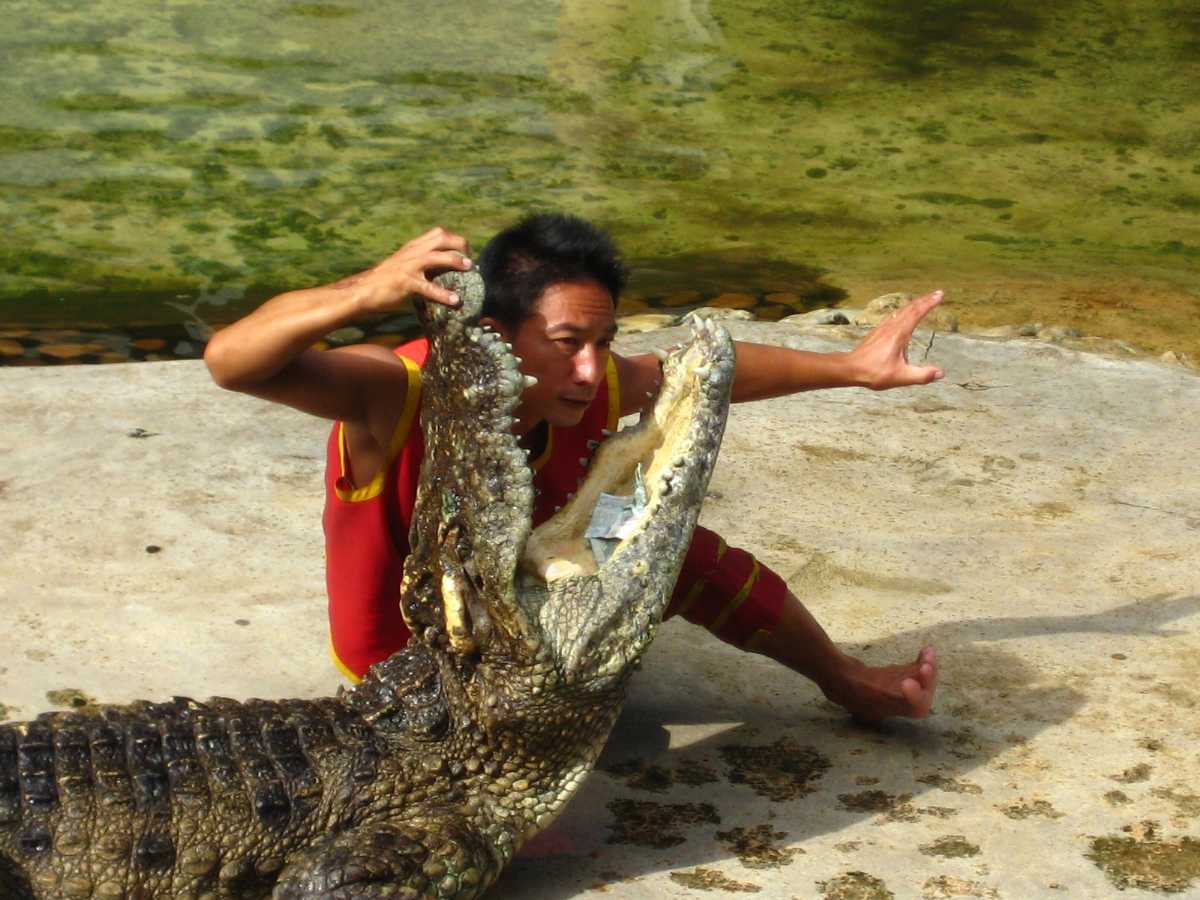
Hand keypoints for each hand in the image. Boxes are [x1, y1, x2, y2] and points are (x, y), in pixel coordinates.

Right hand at [339, 227, 472, 312]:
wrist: (363, 291)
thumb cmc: (386, 282)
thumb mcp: (405, 266)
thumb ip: (423, 265)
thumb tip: (445, 273)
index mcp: (413, 247)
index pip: (438, 233)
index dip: (456, 240)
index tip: (467, 253)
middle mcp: (412, 252)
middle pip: (441, 238)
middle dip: (460, 245)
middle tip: (471, 261)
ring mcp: (408, 266)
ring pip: (436, 257)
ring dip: (455, 261)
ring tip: (470, 269)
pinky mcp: (405, 282)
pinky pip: (427, 287)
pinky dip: (443, 294)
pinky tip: (454, 301)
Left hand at [848, 290, 945, 389]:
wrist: (850, 369)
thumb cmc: (874, 372)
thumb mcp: (901, 377)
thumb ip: (922, 375)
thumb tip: (940, 373)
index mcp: (899, 334)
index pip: (917, 313)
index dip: (929, 303)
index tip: (940, 294)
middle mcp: (891, 327)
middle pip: (910, 308)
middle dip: (925, 300)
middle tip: (937, 293)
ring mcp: (882, 328)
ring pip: (901, 310)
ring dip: (914, 304)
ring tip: (923, 301)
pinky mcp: (877, 332)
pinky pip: (892, 316)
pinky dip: (902, 311)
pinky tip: (900, 314)